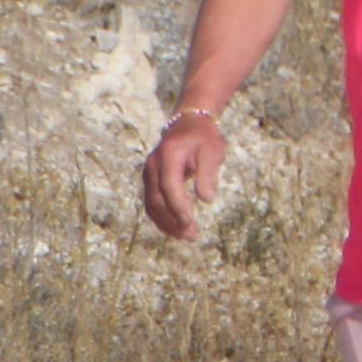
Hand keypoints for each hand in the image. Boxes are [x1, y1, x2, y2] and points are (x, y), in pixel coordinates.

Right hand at [139, 112, 224, 239]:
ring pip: (151, 204)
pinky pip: (151, 202)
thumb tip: (206, 199)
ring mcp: (149, 172)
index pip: (169, 185)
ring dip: (166, 223)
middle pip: (157, 198)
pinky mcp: (150, 179)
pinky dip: (161, 218)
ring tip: (185, 236)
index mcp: (169, 154)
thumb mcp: (213, 151)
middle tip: (191, 235)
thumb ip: (208, 174)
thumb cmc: (204, 138)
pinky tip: (175, 229)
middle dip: (173, 219)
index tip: (190, 222)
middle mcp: (153, 164)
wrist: (189, 124)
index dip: (178, 206)